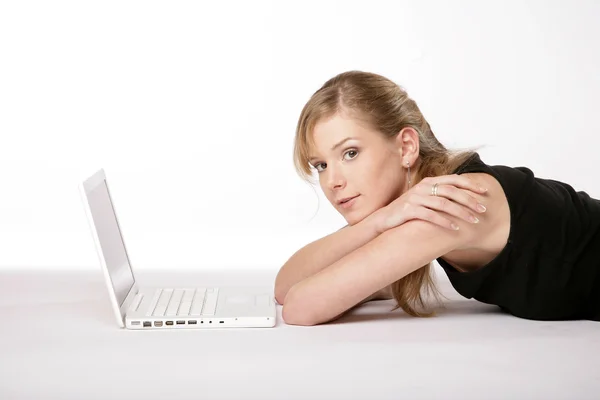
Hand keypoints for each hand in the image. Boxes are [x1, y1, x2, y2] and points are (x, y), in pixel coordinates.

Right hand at [372, 174, 487, 233]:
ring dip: (461, 212)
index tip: (485, 192)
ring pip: (443, 204)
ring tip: (473, 221)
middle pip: (451, 191)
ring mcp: (415, 198)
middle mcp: (422, 187)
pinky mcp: (409, 210)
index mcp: (429, 182)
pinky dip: (445, 222)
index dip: (470, 184)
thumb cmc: (408, 210)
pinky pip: (431, 215)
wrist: (385, 219)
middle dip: (469, 200)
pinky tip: (455, 228)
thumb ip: (439, 195)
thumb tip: (462, 197)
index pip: (453, 179)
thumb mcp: (424, 199)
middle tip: (483, 210)